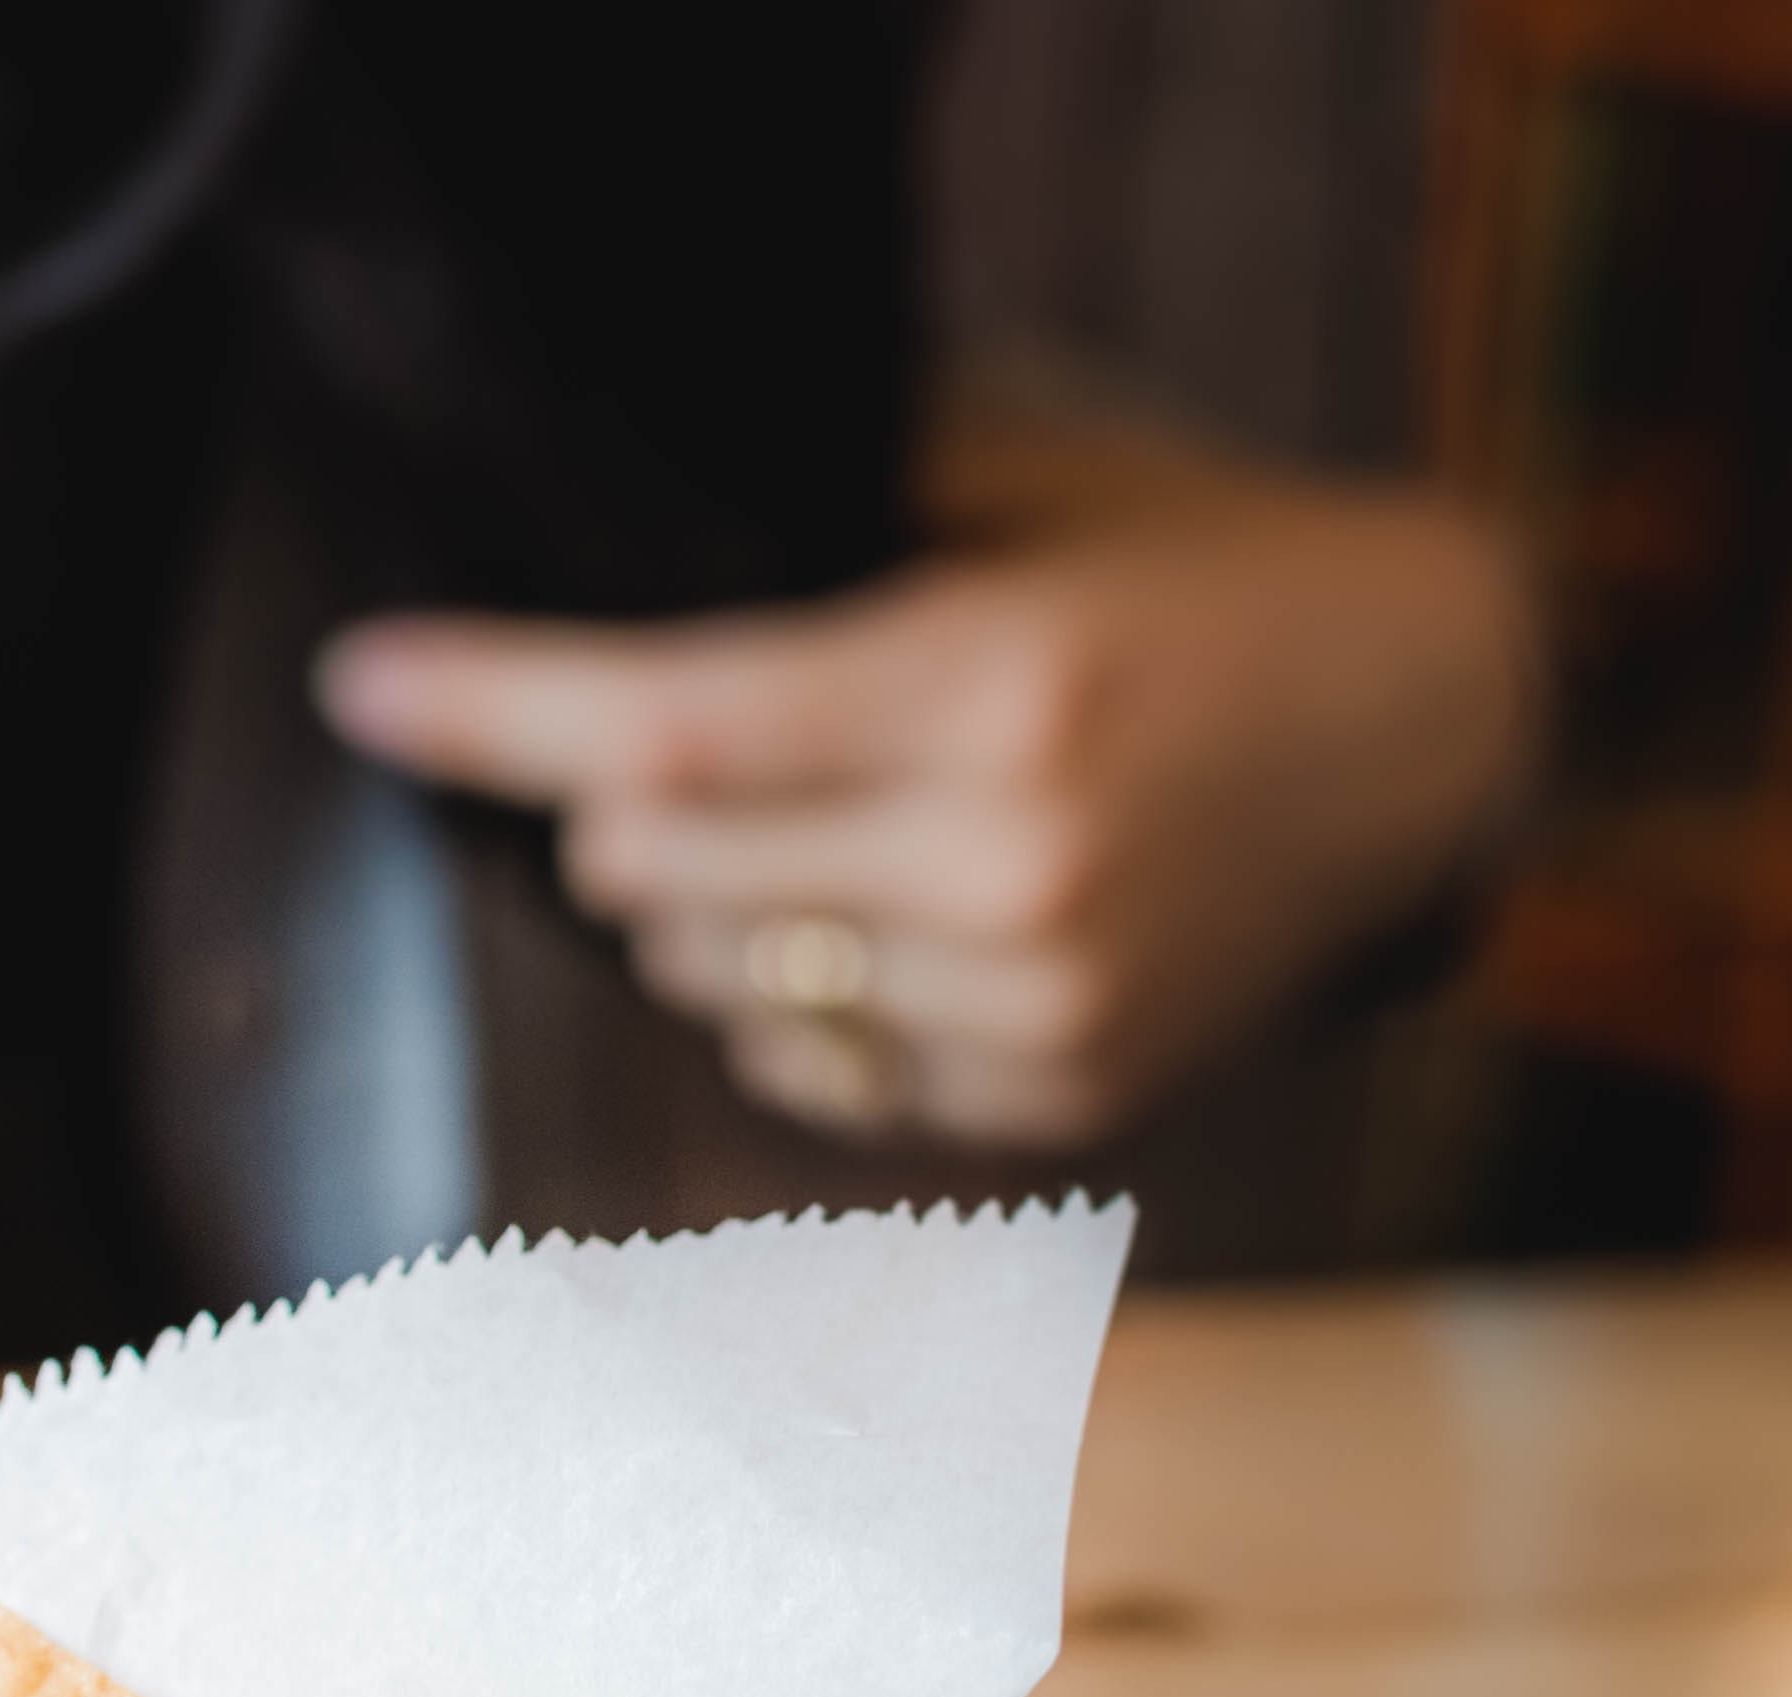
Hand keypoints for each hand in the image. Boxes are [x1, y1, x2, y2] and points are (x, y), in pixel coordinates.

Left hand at [312, 411, 1541, 1149]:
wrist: (1426, 728)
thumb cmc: (1195, 576)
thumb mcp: (1029, 499)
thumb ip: (822, 536)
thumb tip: (584, 570)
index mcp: (996, 687)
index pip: (669, 728)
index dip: (495, 711)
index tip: (365, 686)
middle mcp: (1009, 865)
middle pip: (655, 877)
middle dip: (613, 815)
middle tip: (665, 749)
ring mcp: (1033, 1005)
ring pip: (716, 985)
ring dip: (705, 910)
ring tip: (821, 823)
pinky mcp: (1051, 1104)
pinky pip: (809, 1071)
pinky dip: (801, 997)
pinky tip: (892, 916)